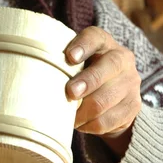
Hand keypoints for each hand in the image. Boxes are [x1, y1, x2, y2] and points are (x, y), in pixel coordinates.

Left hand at [64, 26, 141, 155]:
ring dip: (85, 110)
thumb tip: (28, 75)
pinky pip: (109, 120)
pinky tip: (80, 124)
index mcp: (103, 42)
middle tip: (70, 93)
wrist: (113, 95)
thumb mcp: (74, 63)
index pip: (95, 37)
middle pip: (109, 67)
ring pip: (107, 98)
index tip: (69, 57)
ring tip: (69, 117)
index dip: (83, 45)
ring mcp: (130, 83)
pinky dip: (91, 125)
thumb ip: (59, 63)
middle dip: (87, 81)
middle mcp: (121, 59)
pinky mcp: (133, 106)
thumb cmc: (80, 74)